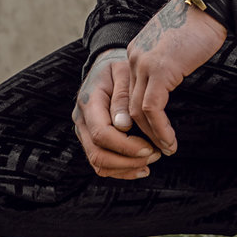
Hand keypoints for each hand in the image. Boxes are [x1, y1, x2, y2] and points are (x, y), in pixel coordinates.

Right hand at [72, 49, 162, 178]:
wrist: (105, 66)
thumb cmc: (119, 67)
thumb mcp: (123, 73)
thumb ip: (123, 97)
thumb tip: (123, 126)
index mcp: (89, 102)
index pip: (101, 134)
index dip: (125, 146)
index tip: (150, 147)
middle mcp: (82, 120)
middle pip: (97, 154)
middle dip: (128, 161)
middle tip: (155, 154)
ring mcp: (84, 131)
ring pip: (98, 163)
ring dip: (126, 168)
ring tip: (152, 159)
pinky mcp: (90, 138)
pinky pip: (101, 163)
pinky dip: (121, 170)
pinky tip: (142, 167)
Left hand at [126, 0, 226, 155]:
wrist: (209, 4)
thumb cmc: (199, 23)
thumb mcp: (175, 46)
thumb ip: (167, 63)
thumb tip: (173, 78)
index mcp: (136, 53)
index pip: (130, 93)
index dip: (139, 117)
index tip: (153, 133)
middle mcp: (134, 59)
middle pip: (129, 105)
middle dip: (142, 132)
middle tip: (157, 148)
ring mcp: (144, 64)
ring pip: (137, 111)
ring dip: (152, 135)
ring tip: (166, 149)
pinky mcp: (160, 71)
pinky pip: (152, 109)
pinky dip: (160, 129)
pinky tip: (170, 140)